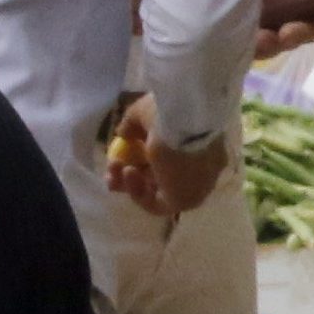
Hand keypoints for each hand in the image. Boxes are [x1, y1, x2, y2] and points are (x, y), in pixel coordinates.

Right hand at [102, 101, 232, 219]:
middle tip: (111, 166)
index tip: (122, 149)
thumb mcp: (147, 110)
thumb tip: (123, 134)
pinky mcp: (184, 201)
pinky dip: (135, 191)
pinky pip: (155, 203)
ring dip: (129, 183)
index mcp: (201, 144)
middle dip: (131, 174)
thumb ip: (133, 124)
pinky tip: (126, 172)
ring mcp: (195, 187)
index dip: (142, 157)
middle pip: (162, 178)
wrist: (188, 117)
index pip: (172, 158)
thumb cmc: (171, 109)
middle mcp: (202, 168)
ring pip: (156, 192)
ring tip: (114, 167)